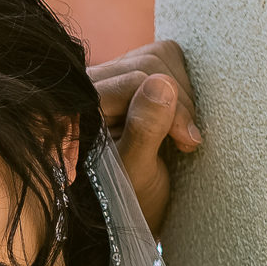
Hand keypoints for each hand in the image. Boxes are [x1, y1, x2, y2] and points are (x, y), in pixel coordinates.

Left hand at [88, 39, 201, 238]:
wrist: (132, 208)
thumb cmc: (126, 200)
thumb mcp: (135, 173)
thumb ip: (143, 131)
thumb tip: (161, 85)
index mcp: (78, 108)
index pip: (134, 80)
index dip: (169, 106)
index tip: (187, 141)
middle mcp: (89, 85)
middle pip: (148, 63)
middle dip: (178, 100)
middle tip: (188, 141)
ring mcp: (111, 77)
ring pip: (159, 57)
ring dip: (183, 94)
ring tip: (184, 134)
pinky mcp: (132, 76)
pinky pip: (165, 59)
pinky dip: (181, 85)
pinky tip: (180, 117)